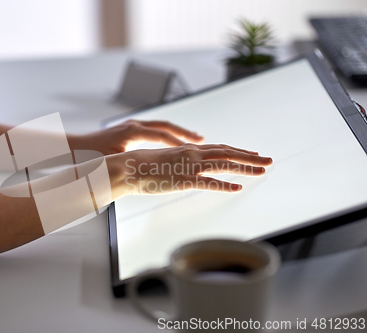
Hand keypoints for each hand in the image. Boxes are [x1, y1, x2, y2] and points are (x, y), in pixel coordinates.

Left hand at [68, 120, 203, 154]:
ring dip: (177, 132)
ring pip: (161, 126)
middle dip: (184, 133)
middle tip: (202, 139)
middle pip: (165, 126)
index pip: (160, 136)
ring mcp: (132, 125)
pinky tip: (174, 141)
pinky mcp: (129, 129)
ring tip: (194, 138)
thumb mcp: (110, 162)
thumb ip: (126, 165)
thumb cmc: (91, 156)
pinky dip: (167, 134)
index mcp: (131, 132)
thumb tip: (136, 174)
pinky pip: (154, 129)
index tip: (194, 150)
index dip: (178, 143)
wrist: (76, 147)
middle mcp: (133, 125)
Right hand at [106, 143, 272, 198]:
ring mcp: (189, 166)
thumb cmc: (141, 164)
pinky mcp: (184, 180)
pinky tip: (238, 188)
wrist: (128, 167)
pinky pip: (209, 183)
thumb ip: (178, 162)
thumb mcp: (163, 159)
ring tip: (263, 170)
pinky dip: (225, 185)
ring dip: (246, 167)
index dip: (238, 151)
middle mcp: (193, 154)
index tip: (252, 153)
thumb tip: (184, 166)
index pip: (219, 149)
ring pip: (225, 164)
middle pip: (228, 153)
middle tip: (268, 160)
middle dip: (250, 157)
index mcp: (188, 149)